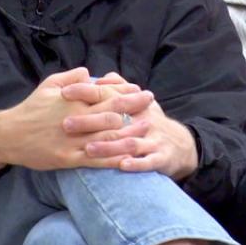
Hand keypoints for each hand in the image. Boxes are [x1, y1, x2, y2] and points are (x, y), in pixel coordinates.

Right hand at [0, 68, 153, 172]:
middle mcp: (76, 120)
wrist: (8, 135)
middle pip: (111, 114)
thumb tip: (89, 71)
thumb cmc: (30, 108)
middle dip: (134, 109)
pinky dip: (113, 160)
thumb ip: (70, 78)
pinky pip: (95, 161)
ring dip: (130, 134)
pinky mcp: (68, 159)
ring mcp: (73, 141)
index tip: (141, 91)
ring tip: (148, 129)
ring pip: (107, 138)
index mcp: (73, 101)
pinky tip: (128, 159)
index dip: (126, 93)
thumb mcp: (47, 86)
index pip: (106, 95)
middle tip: (152, 105)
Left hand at [78, 72, 199, 179]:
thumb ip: (118, 89)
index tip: (64, 92)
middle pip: (115, 119)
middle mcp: (144, 120)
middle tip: (66, 124)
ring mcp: (153, 139)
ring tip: (87, 149)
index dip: (86, 92)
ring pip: (129, 142)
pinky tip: (121, 165)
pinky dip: (136, 164)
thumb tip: (98, 78)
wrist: (181, 145)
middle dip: (90, 122)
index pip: (108, 94)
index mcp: (134, 105)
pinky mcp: (161, 158)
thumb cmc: (150, 121)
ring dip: (109, 146)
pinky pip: (148, 162)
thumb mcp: (138, 102)